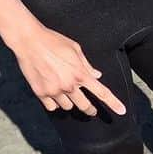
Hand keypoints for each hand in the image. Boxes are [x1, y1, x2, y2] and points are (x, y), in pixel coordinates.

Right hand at [12, 24, 126, 115]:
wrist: (31, 42)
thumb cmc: (55, 42)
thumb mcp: (76, 49)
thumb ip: (87, 65)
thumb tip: (97, 76)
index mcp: (81, 74)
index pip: (102, 92)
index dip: (113, 103)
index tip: (122, 111)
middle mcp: (69, 85)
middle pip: (84, 105)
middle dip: (90, 109)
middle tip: (92, 111)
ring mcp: (54, 91)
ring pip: (67, 107)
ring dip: (70, 102)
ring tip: (67, 92)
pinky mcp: (40, 94)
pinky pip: (52, 107)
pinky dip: (55, 103)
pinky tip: (54, 93)